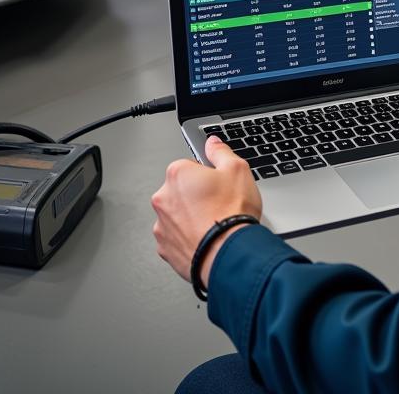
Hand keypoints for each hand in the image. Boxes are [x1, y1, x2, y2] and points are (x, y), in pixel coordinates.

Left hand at [151, 135, 261, 287]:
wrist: (229, 255)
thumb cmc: (231, 214)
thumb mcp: (237, 169)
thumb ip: (221, 152)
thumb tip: (212, 144)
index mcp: (177, 174)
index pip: (190, 166)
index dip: (208, 175)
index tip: (219, 184)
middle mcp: (164, 198)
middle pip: (181, 190)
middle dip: (197, 196)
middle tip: (219, 205)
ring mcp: (162, 225)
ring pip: (177, 215)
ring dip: (191, 218)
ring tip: (214, 225)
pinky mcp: (165, 249)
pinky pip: (176, 238)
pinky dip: (188, 238)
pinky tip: (206, 239)